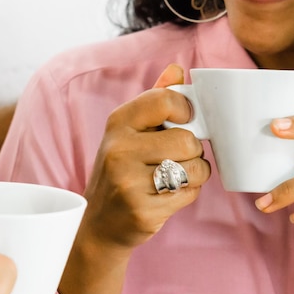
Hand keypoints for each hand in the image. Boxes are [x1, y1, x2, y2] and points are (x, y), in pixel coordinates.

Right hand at [82, 64, 210, 250]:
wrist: (98, 223)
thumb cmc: (121, 170)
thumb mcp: (130, 131)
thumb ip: (155, 101)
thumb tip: (178, 69)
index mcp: (118, 122)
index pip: (166, 100)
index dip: (186, 110)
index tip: (185, 121)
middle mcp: (119, 149)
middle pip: (187, 140)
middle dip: (192, 151)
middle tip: (177, 157)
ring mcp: (128, 182)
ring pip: (193, 168)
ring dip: (194, 174)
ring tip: (176, 176)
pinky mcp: (142, 210)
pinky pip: (189, 194)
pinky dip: (188, 194)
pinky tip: (168, 195)